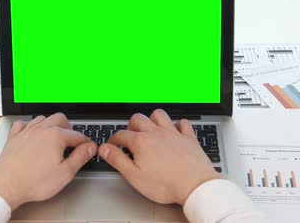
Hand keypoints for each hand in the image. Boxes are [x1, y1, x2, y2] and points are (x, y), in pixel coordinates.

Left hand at [0, 113, 97, 209]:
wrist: (7, 186)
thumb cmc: (34, 182)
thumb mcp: (65, 173)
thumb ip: (80, 157)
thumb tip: (90, 148)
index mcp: (56, 136)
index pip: (77, 135)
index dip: (86, 142)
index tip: (89, 148)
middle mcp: (41, 129)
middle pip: (60, 119)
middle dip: (69, 128)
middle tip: (73, 140)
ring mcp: (26, 132)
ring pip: (42, 118)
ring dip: (51, 124)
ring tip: (55, 136)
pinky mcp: (13, 138)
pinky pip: (23, 124)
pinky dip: (29, 126)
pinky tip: (31, 134)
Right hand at [99, 109, 219, 205]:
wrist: (195, 185)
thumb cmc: (166, 184)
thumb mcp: (134, 176)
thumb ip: (118, 160)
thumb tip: (104, 149)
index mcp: (141, 142)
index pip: (121, 135)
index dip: (113, 140)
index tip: (112, 146)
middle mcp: (156, 133)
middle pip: (138, 119)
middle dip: (130, 125)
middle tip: (129, 136)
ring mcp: (173, 133)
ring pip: (159, 115)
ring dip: (152, 119)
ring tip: (149, 129)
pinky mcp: (188, 138)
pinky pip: (182, 123)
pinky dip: (177, 124)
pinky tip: (175, 130)